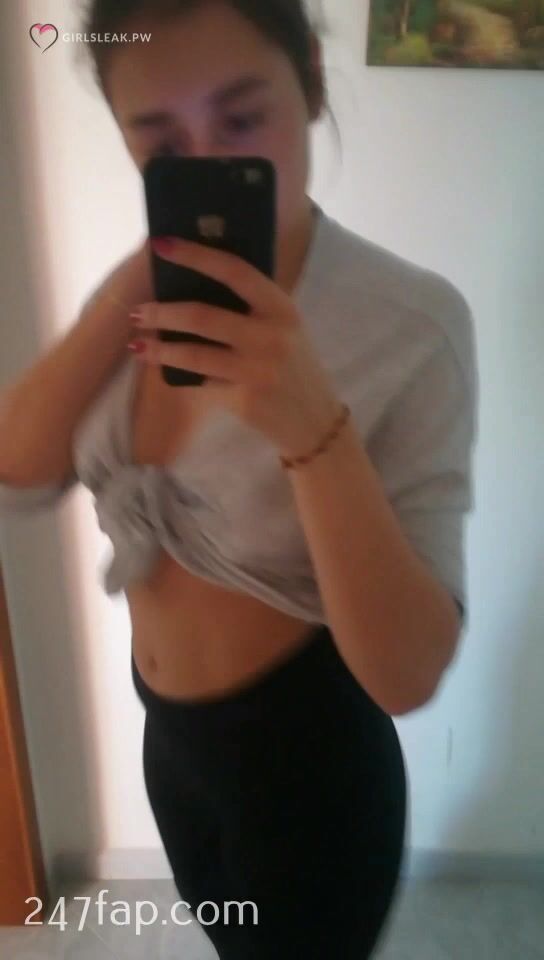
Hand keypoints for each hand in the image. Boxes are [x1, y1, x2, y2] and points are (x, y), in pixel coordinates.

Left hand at [129, 236, 342, 457]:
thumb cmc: (294, 366)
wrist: (315, 420)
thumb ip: (252, 307)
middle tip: (138, 312)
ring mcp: (257, 370)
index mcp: (281, 308)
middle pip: (202, 317)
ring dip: (159, 349)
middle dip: (162, 313)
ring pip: (194, 355)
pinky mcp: (245, 399)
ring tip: (138, 344)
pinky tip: (162, 368)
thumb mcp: (284, 328)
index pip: (234, 271)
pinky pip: (201, 382)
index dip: (195, 256)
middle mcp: (271, 336)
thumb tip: (193, 282)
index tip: (161, 245)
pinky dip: (178, 375)